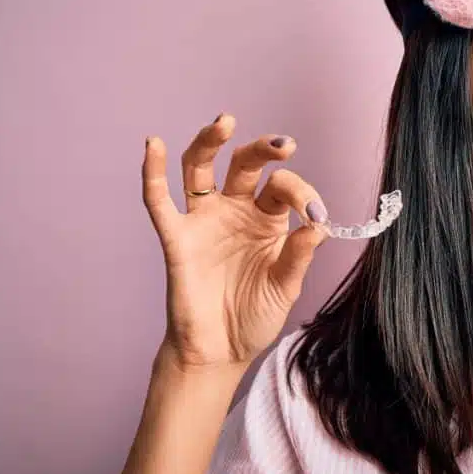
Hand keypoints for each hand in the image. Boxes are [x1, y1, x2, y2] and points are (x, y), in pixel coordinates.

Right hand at [141, 114, 329, 372]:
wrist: (220, 352)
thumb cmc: (254, 316)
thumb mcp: (285, 287)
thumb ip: (299, 255)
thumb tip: (319, 224)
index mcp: (268, 219)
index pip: (283, 188)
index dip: (301, 194)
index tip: (315, 213)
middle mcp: (236, 210)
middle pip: (245, 165)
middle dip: (263, 150)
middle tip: (283, 144)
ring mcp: (204, 220)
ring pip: (201, 169)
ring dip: (210, 142)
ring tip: (225, 122)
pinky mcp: (177, 238)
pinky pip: (159, 201)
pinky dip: (153, 172)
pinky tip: (153, 145)